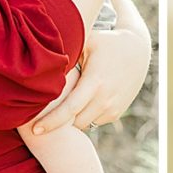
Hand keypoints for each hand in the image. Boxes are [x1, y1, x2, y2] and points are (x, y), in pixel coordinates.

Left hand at [32, 22, 150, 134]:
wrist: (137, 50)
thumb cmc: (105, 43)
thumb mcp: (87, 42)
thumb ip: (67, 52)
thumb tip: (40, 60)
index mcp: (95, 81)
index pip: (69, 108)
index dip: (51, 121)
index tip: (35, 130)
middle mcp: (105, 98)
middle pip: (74, 121)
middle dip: (58, 122)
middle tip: (39, 119)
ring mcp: (113, 108)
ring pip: (83, 123)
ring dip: (71, 120)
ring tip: (59, 108)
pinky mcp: (116, 112)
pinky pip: (94, 121)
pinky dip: (83, 116)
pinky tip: (78, 103)